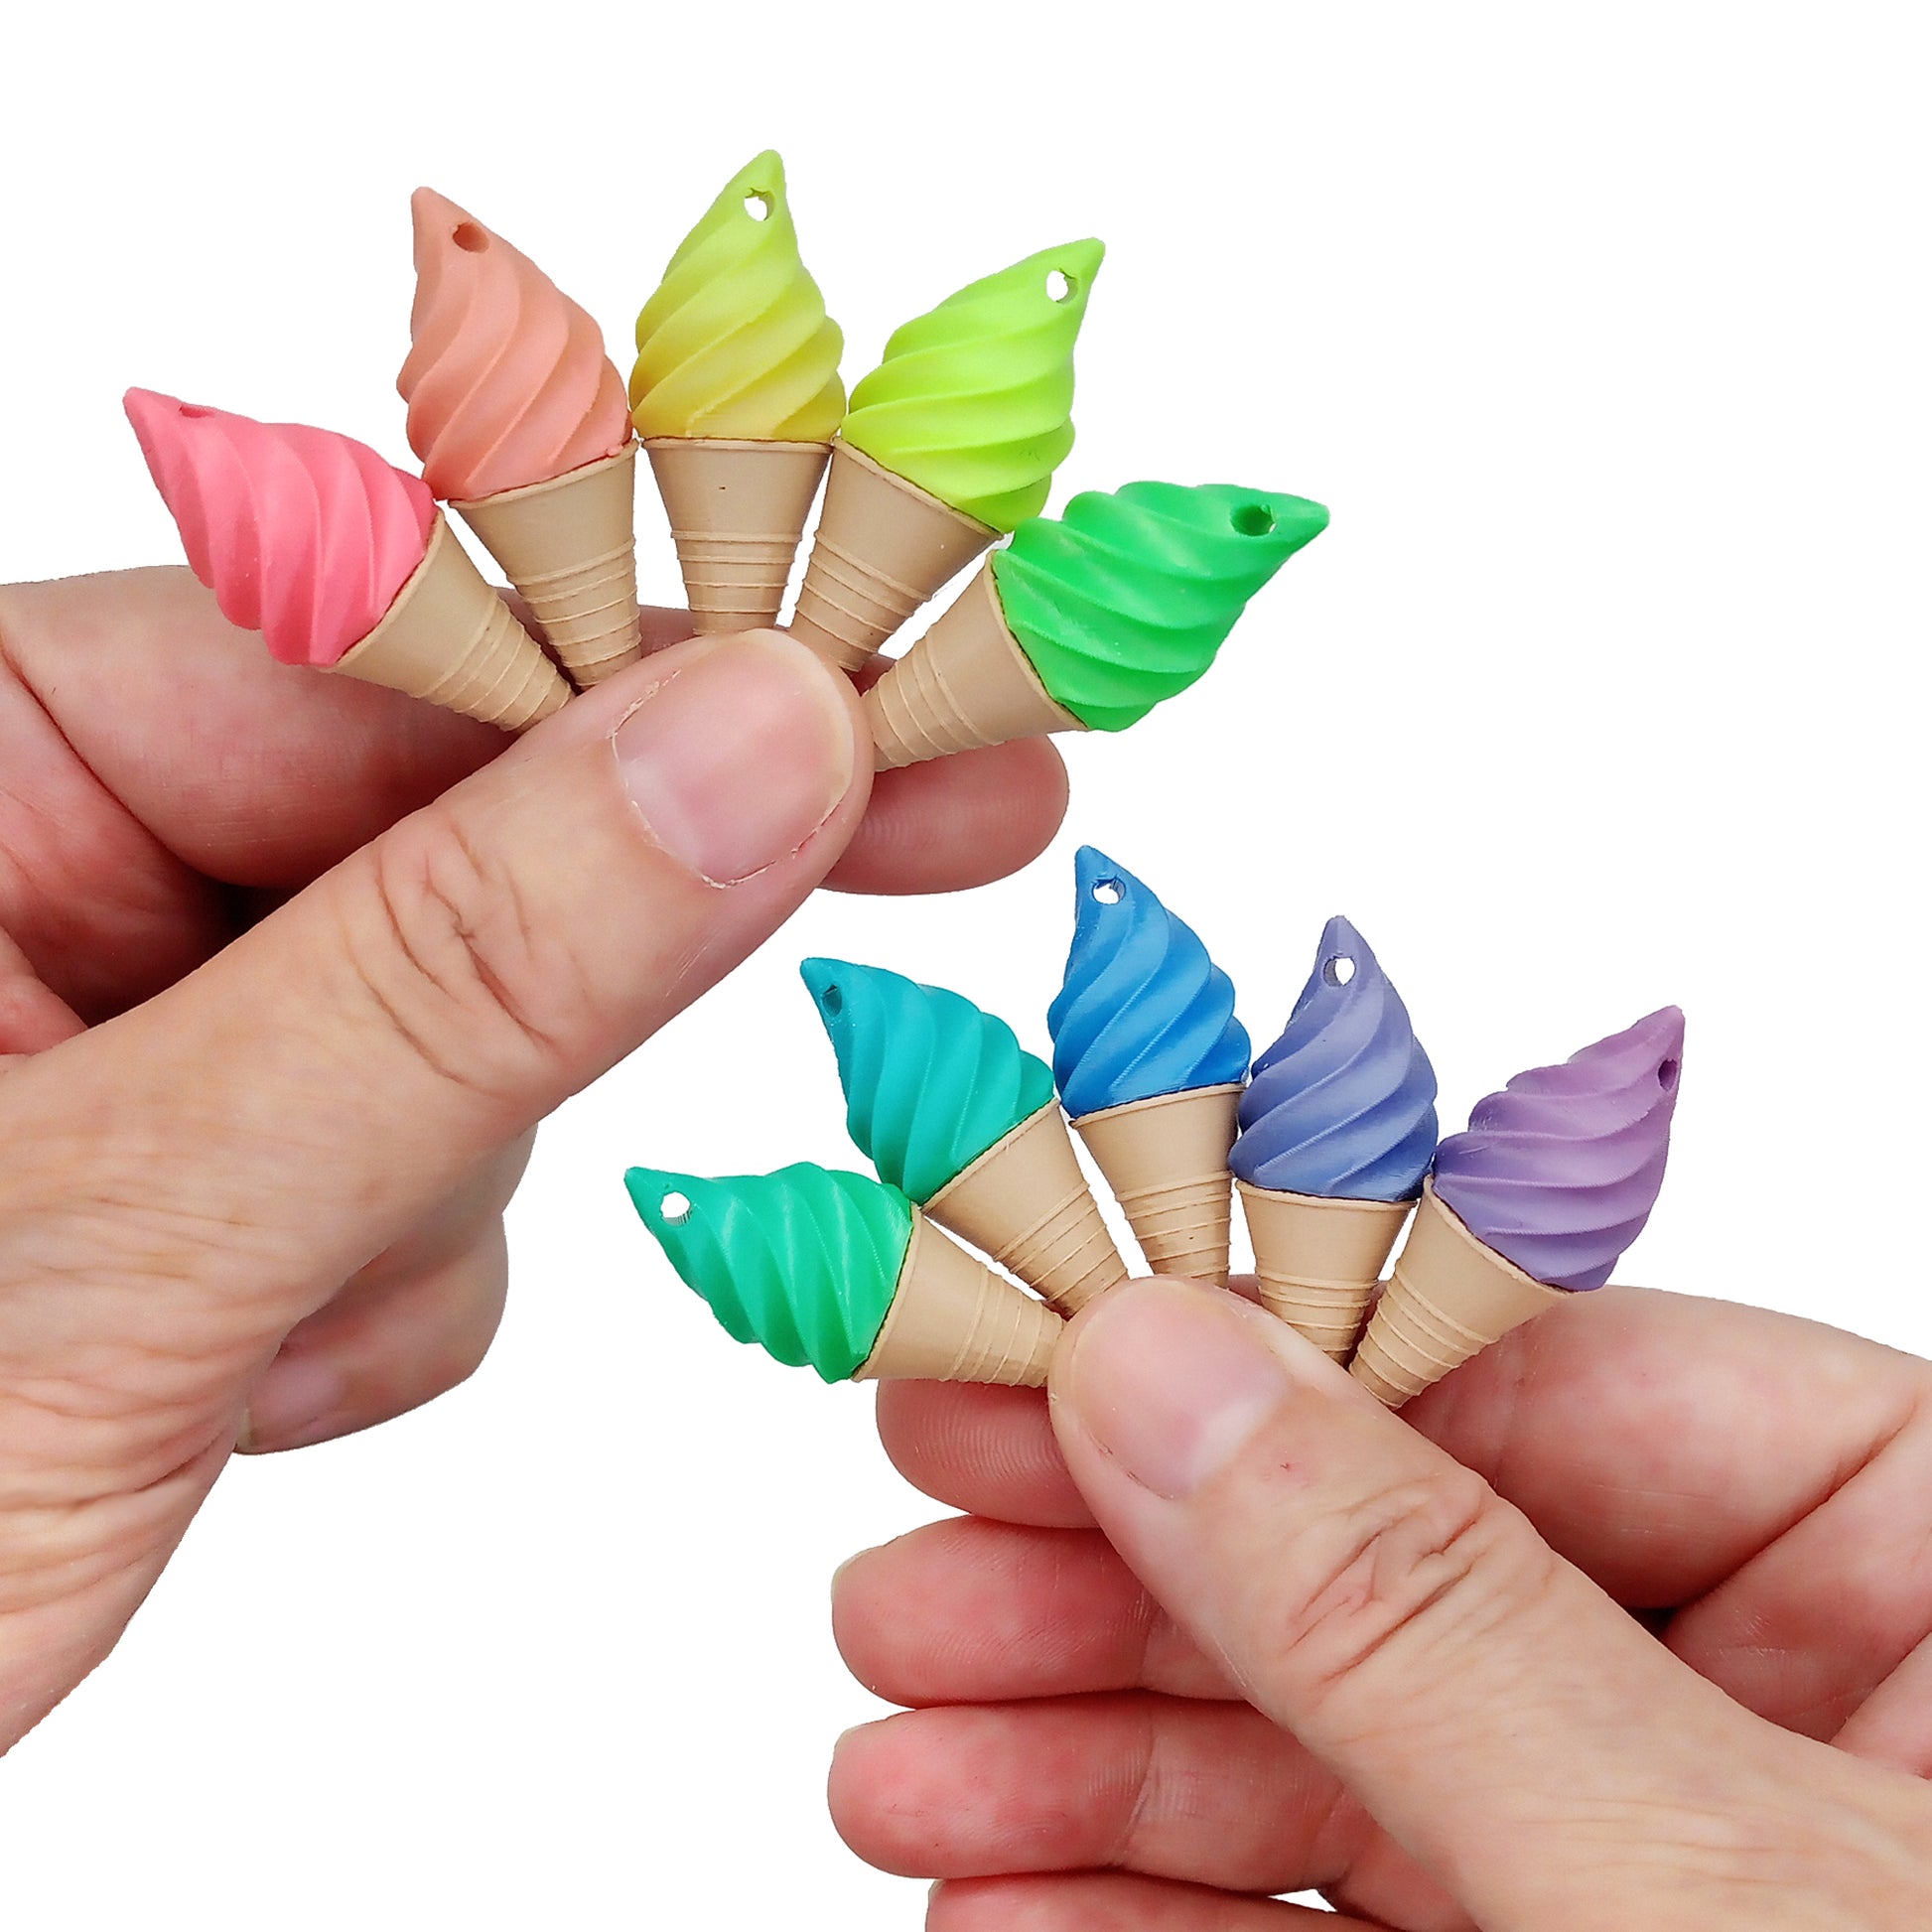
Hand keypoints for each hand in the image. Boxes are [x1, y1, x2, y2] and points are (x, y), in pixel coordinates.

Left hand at [0, 564, 1065, 1751]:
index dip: (669, 659)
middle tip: (962, 807)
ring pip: (463, 1014)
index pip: (387, 638)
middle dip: (615, 905)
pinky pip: (419, 1162)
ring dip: (434, 1178)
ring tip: (257, 1344)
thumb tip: (762, 749)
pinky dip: (393, 1285)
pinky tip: (249, 1382)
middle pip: (452, 809)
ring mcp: (140, 1019)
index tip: (906, 682)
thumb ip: (457, 980)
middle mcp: (49, 859)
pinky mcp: (206, 1161)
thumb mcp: (121, 1231)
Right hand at [832, 1280, 1931, 1928]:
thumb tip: (1165, 1364)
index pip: (1538, 1373)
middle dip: (1124, 1596)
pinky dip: (1159, 1931)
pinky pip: (1339, 1928)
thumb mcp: (1702, 1895)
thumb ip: (1418, 1614)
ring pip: (1334, 1753)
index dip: (1256, 1367)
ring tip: (896, 1769)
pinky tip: (999, 1916)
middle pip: (1391, 1561)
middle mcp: (1803, 1689)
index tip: (1030, 1375)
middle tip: (905, 1589)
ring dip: (1093, 1772)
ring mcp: (1671, 1854)